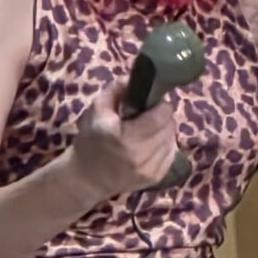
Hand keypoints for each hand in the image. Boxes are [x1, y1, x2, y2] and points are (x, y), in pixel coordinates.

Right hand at [68, 81, 179, 198]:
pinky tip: (149, 144)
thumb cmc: (89, 142)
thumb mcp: (96, 110)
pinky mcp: (155, 178)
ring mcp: (150, 169)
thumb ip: (116, 90)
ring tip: (147, 130)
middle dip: (162, 117)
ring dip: (163, 131)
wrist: (85, 179)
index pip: (162, 115)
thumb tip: (134, 78)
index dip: (160, 104)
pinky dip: (164, 145)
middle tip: (148, 115)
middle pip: (169, 126)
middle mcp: (141, 155)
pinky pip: (171, 154)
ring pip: (172, 139)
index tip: (150, 102)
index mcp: (126, 136)